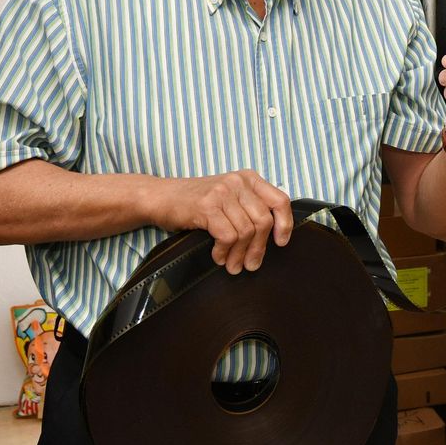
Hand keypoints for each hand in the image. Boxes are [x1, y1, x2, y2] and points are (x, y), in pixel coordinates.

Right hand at [150, 170, 293, 273]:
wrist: (160, 196)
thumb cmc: (195, 202)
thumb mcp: (228, 197)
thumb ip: (249, 208)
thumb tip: (272, 237)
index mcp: (249, 178)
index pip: (280, 200)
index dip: (285, 224)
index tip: (281, 242)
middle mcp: (238, 182)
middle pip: (263, 221)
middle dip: (259, 248)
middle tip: (251, 265)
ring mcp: (222, 192)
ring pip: (246, 232)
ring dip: (240, 255)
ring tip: (232, 265)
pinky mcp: (207, 206)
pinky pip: (228, 236)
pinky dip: (224, 251)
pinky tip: (218, 256)